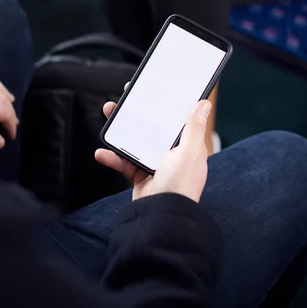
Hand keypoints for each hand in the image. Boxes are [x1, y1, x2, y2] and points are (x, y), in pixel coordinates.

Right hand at [95, 98, 210, 202]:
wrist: (162, 217)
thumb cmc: (180, 185)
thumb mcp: (188, 152)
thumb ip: (193, 128)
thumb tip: (204, 104)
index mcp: (186, 146)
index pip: (174, 119)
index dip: (163, 104)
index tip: (150, 90)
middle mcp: (171, 153)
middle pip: (151, 127)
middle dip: (136, 113)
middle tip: (124, 100)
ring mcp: (155, 164)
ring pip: (135, 141)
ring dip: (120, 130)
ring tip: (108, 116)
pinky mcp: (140, 175)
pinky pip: (124, 162)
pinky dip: (113, 157)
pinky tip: (102, 152)